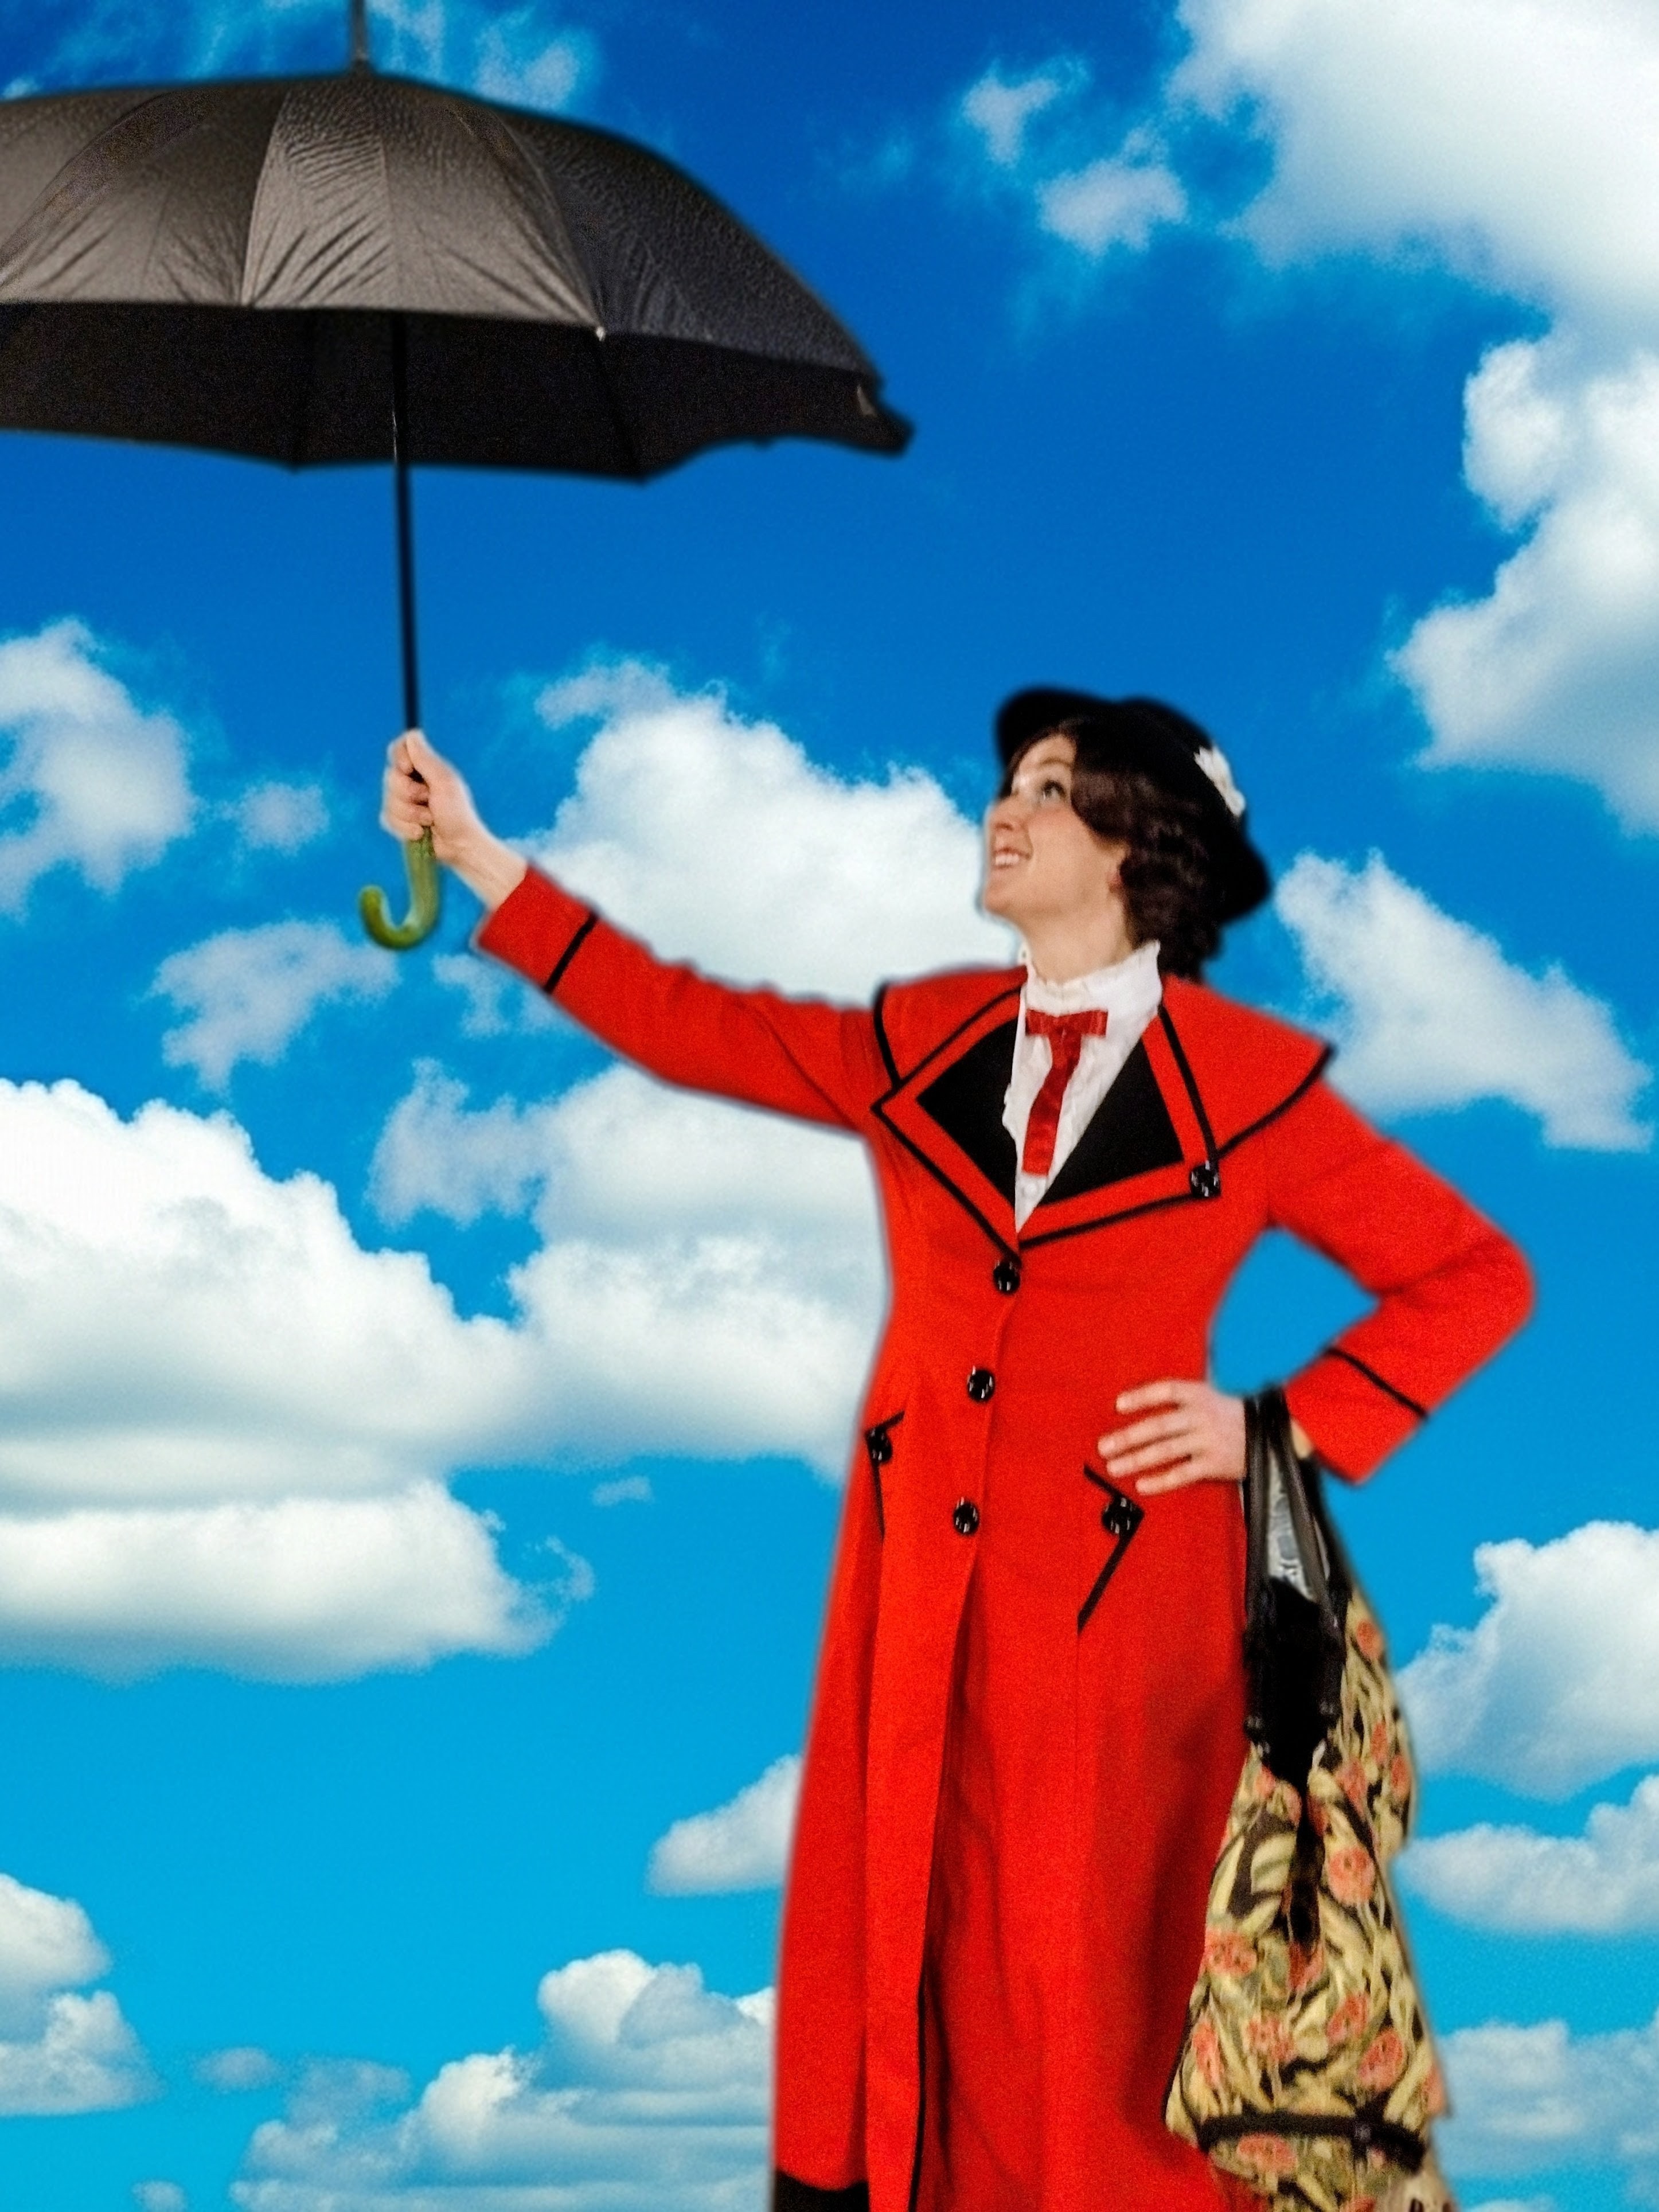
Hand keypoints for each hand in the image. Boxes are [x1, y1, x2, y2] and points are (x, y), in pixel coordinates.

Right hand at [380, 729, 526, 910]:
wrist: (459, 846)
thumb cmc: (458, 813)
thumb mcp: (444, 782)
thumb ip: (426, 759)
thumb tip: (413, 734)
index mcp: (425, 767)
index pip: (399, 748)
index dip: (399, 756)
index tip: (408, 768)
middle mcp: (412, 781)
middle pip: (390, 776)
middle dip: (409, 794)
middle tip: (429, 801)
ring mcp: (404, 802)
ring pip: (388, 800)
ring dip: (410, 814)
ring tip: (429, 821)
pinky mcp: (399, 821)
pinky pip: (387, 818)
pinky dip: (404, 827)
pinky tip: (419, 833)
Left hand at [1097, 1379, 1245, 1495]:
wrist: (1274, 1435)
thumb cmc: (1235, 1415)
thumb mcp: (1214, 1395)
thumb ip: (1185, 1398)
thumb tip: (1148, 1402)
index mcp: (1200, 1395)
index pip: (1165, 1391)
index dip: (1141, 1397)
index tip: (1118, 1405)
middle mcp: (1202, 1416)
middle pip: (1158, 1425)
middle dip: (1128, 1437)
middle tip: (1105, 1446)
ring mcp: (1208, 1441)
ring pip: (1165, 1451)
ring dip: (1136, 1459)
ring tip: (1115, 1466)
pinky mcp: (1214, 1464)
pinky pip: (1182, 1473)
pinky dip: (1161, 1480)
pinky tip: (1142, 1484)